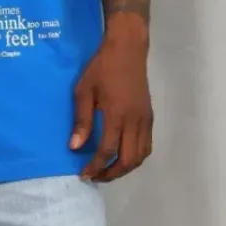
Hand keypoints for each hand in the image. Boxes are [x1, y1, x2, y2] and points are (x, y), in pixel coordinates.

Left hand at [69, 26, 153, 181]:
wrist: (127, 49)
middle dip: (111, 173)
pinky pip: (147, 145)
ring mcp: (145, 120)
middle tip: (96, 176)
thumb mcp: (84, 90)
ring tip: (108, 169)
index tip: (84, 174)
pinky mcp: (149, 116)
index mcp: (117, 115)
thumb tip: (75, 147)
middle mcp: (134, 122)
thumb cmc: (102, 67)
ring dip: (125, 168)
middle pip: (128, 160)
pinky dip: (136, 157)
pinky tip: (123, 155)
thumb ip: (81, 120)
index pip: (107, 151)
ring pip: (140, 156)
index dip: (95, 167)